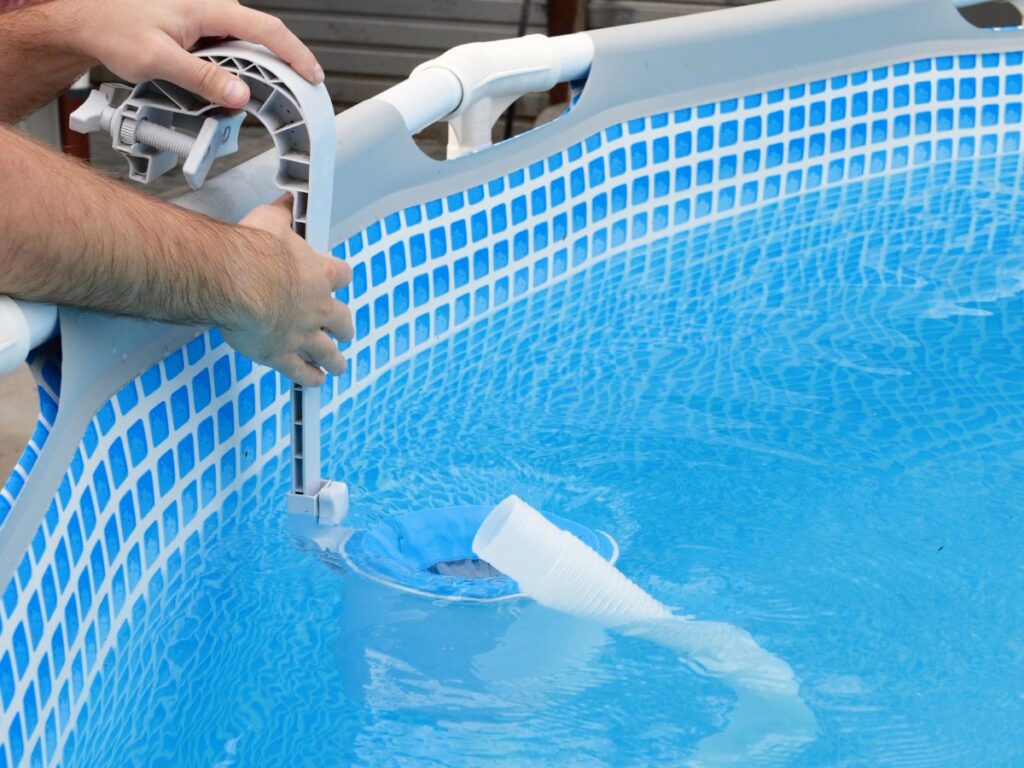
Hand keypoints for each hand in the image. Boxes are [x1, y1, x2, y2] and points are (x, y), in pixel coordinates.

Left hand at [60, 0, 322, 107]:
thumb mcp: (158, 59)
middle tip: (300, 96)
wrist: (86, 20)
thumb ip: (202, 78)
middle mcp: (211, 9)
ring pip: (246, 47)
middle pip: (263, 38)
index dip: (296, 54)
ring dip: (259, 73)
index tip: (314, 76)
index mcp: (208, 8)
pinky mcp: (198, 32)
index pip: (267, 29)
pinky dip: (239, 72)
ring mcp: (206, 20)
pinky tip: (233, 90)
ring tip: (266, 99)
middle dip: (284, 67)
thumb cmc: (114, 29)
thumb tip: (241, 93)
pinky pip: (229, 51)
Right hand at [224, 196, 352, 386]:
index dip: (341, 277)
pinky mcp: (280, 353)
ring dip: (335, 359)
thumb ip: (280, 214)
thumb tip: (286, 202)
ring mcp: (301, 332)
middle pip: (342, 319)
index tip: (340, 279)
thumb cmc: (249, 250)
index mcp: (316, 274)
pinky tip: (315, 381)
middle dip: (345, 326)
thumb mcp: (268, 221)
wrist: (235, 281)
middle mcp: (315, 306)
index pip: (341, 275)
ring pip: (327, 351)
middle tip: (346, 331)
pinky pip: (300, 370)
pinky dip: (309, 377)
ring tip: (339, 365)